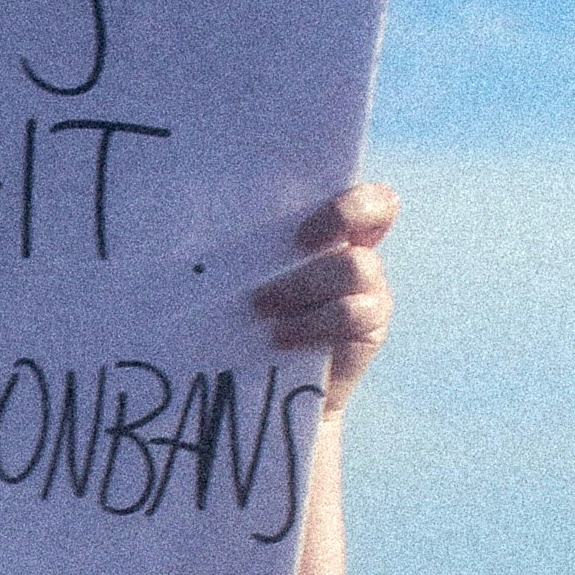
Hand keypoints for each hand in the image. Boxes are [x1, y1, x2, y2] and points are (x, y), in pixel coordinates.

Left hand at [245, 185, 396, 407]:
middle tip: (294, 243)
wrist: (265, 383)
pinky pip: (350, 313)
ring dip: (301, 283)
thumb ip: (248, 245)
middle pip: (374, 209)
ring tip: (260, 306)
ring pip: (352, 266)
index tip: (302, 228)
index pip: (365, 191)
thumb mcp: (246, 274)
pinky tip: (279, 336)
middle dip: (334, 217)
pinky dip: (309, 323)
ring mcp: (371, 286)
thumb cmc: (246, 314)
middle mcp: (359, 248)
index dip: (347, 198)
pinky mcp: (371, 324)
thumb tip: (200, 221)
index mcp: (332, 225)